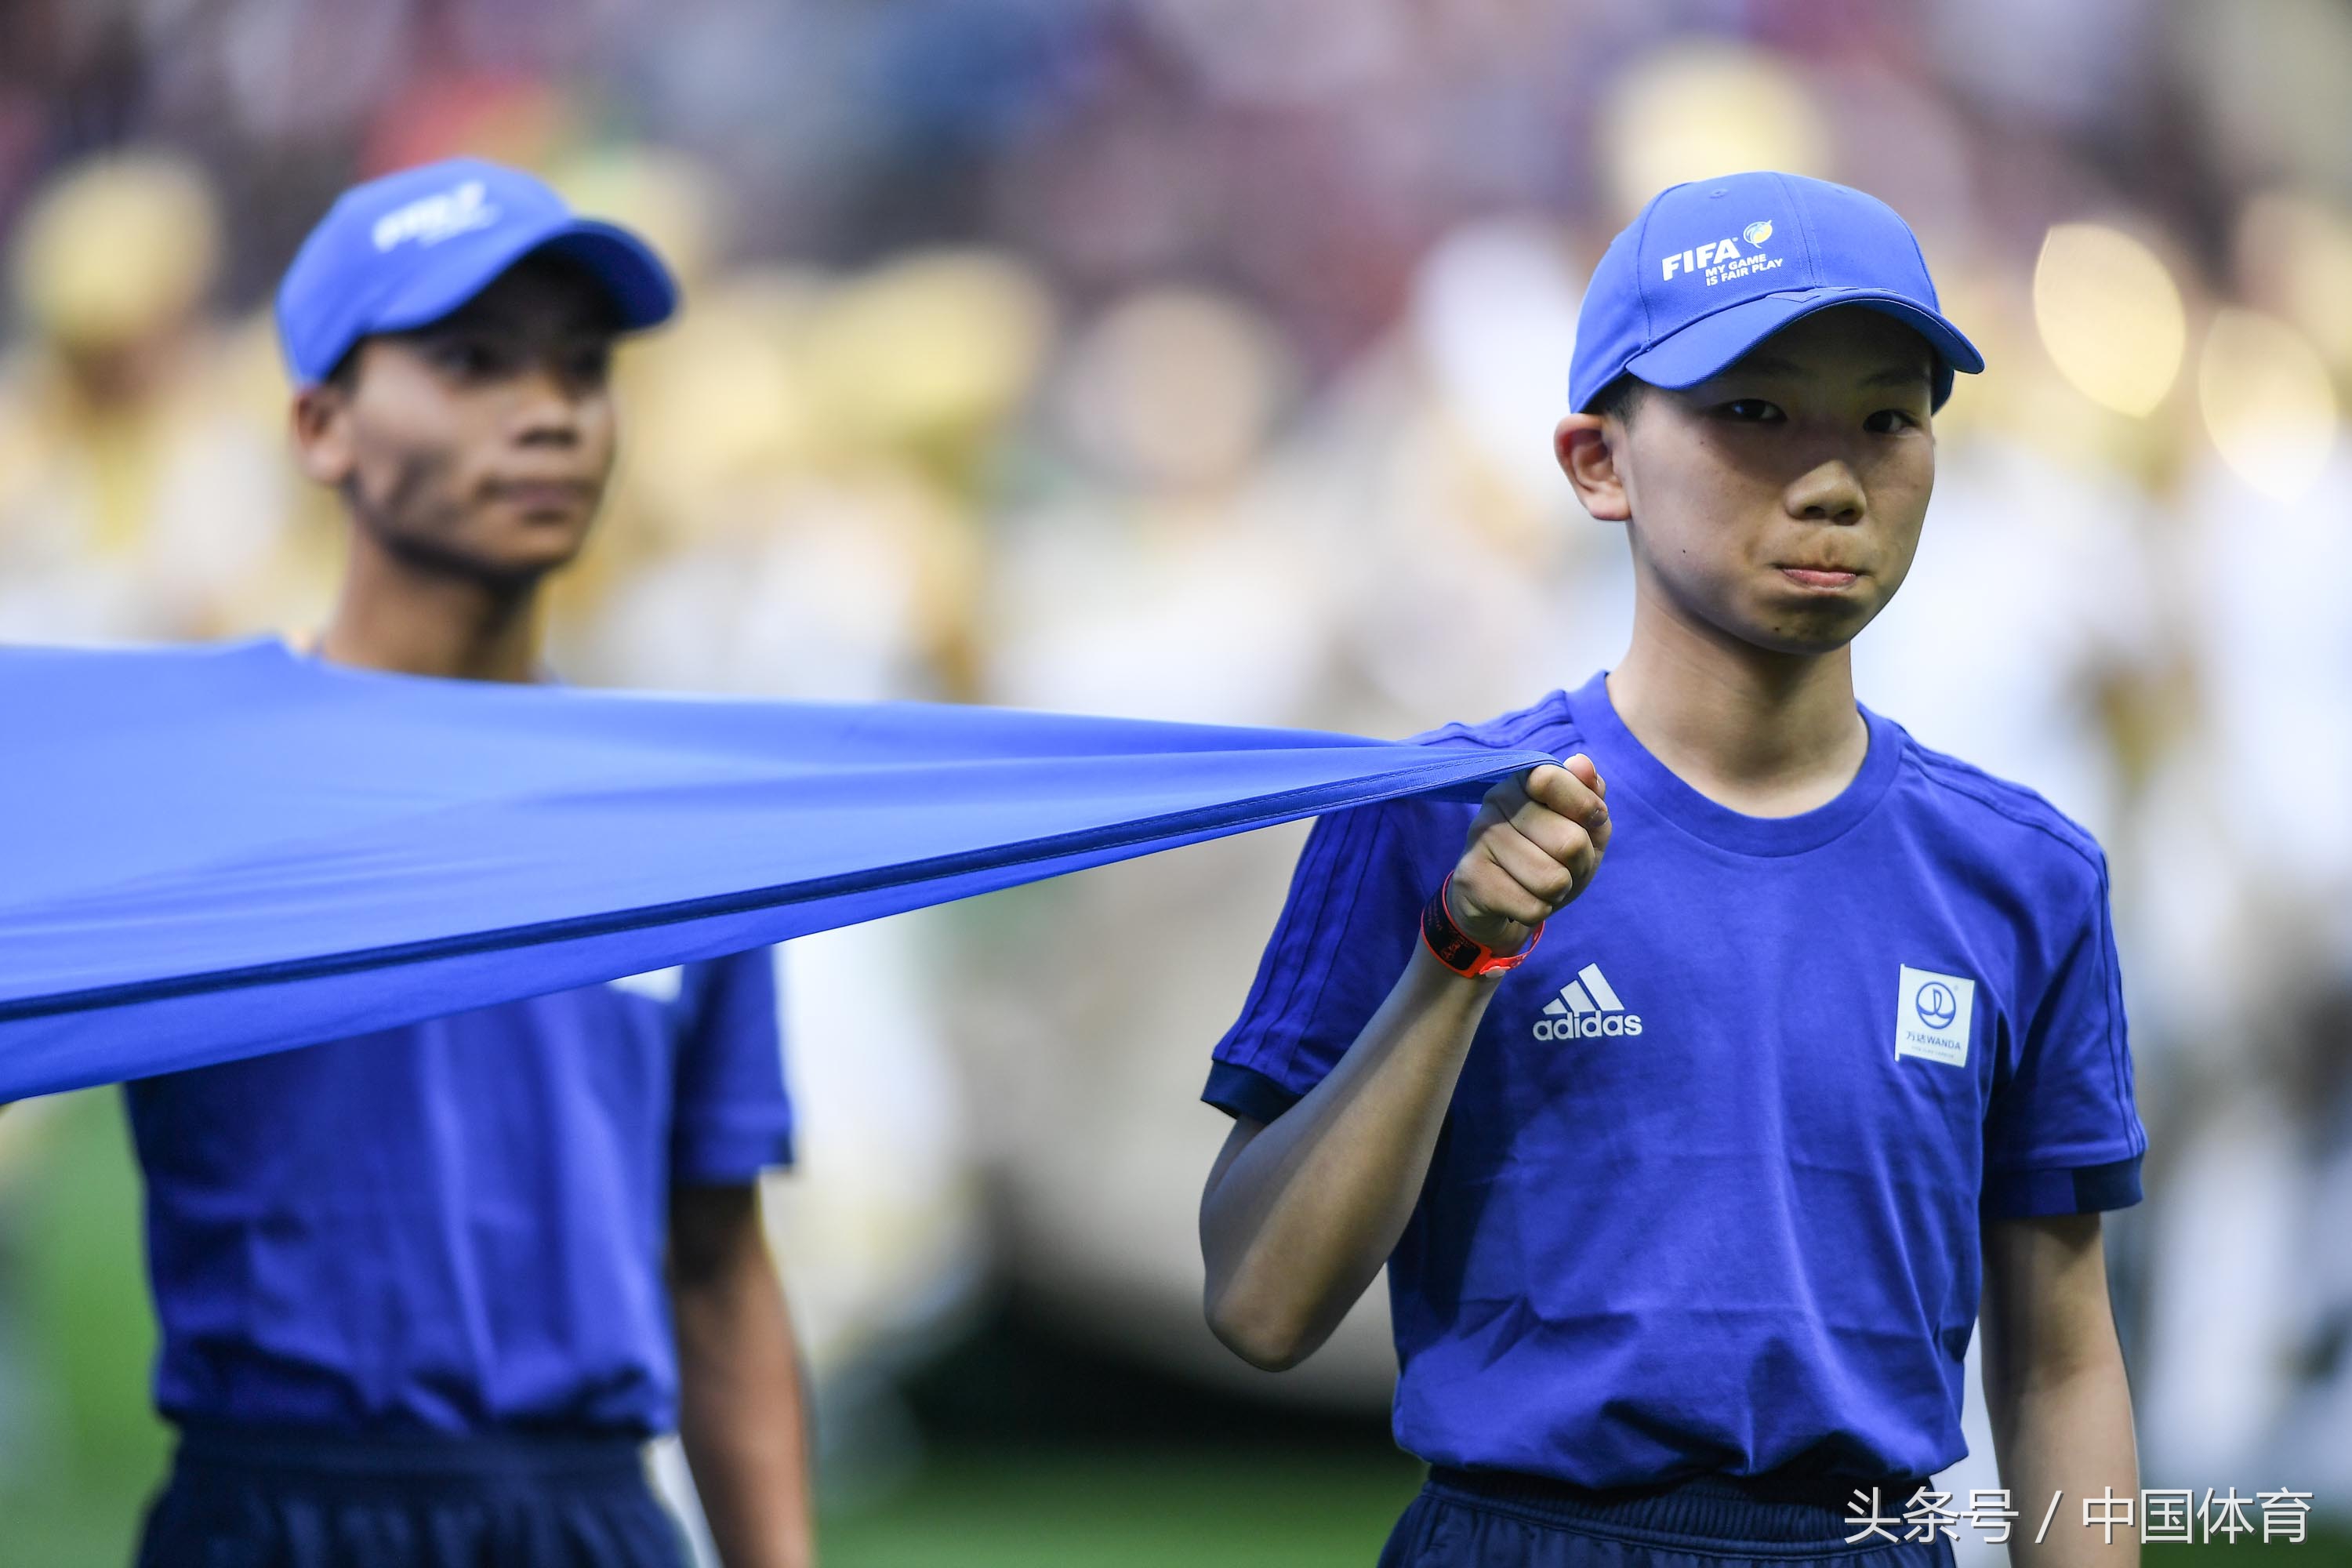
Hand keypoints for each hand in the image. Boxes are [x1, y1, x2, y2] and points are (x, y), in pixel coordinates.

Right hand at [1446, 755, 1608, 950]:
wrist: (1498, 902)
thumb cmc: (1548, 857)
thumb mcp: (1582, 828)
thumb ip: (1590, 797)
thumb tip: (1581, 762)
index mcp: (1523, 779)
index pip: (1555, 780)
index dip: (1588, 810)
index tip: (1587, 823)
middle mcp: (1495, 801)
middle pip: (1570, 842)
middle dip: (1578, 865)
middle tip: (1560, 865)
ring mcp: (1479, 838)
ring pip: (1552, 880)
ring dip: (1557, 891)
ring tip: (1539, 884)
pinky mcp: (1470, 878)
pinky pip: (1533, 907)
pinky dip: (1537, 911)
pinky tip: (1519, 899)